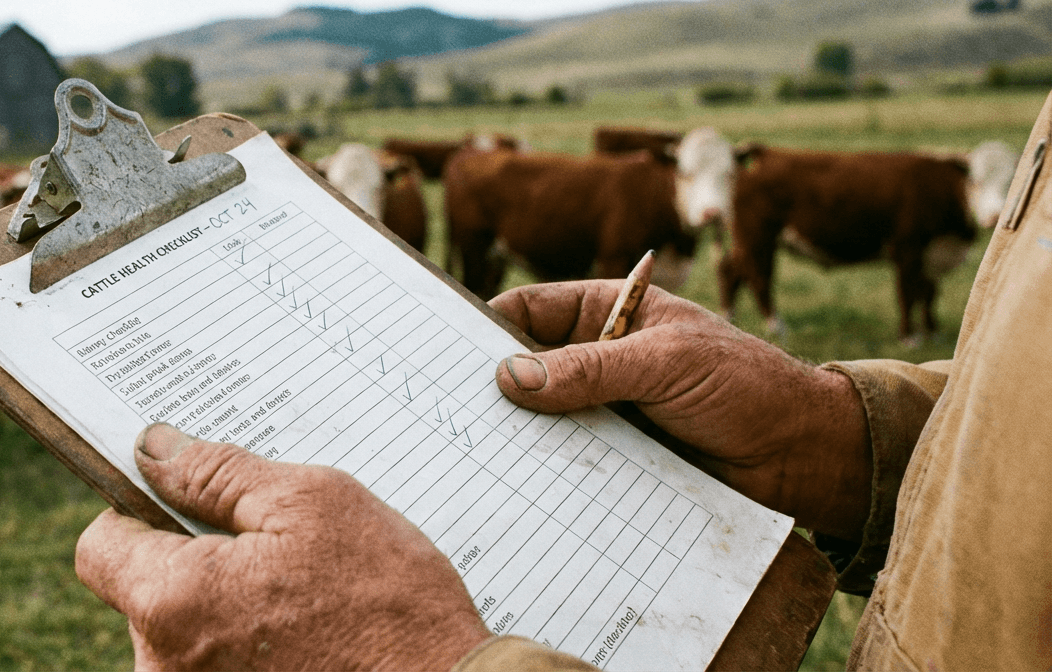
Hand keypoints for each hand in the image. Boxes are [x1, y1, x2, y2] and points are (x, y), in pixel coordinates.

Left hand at [75, 423, 490, 669]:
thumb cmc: (390, 605)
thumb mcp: (313, 503)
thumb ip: (217, 473)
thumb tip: (152, 449)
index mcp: (172, 601)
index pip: (100, 546)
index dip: (138, 513)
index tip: (189, 505)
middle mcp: (164, 667)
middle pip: (144, 592)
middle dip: (195, 562)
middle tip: (273, 549)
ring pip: (184, 633)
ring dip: (226, 607)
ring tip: (302, 598)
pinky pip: (215, 666)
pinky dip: (249, 647)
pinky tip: (306, 635)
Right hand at [489, 281, 871, 539]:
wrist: (806, 458)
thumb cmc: (748, 387)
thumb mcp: (667, 363)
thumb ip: (590, 368)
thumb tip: (509, 377)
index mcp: (610, 313)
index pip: (530, 309)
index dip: (487, 327)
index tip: (447, 355)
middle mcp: (600, 359)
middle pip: (526, 368)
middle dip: (494, 388)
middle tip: (452, 413)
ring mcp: (605, 410)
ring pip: (543, 420)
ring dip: (519, 436)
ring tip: (476, 455)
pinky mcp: (615, 458)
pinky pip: (568, 463)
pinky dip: (547, 473)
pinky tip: (519, 486)